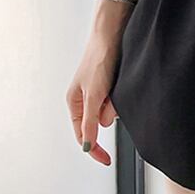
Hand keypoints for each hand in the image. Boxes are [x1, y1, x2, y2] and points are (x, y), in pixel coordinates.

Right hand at [65, 26, 123, 164]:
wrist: (113, 32)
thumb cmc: (99, 59)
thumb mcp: (94, 94)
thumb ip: (91, 121)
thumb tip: (88, 145)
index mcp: (74, 102)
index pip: (83, 135)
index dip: (94, 149)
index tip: (106, 161)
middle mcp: (85, 98)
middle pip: (100, 122)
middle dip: (108, 114)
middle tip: (111, 96)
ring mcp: (99, 90)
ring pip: (111, 111)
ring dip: (115, 102)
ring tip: (115, 83)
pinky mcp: (111, 83)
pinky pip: (118, 99)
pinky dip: (121, 95)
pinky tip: (120, 80)